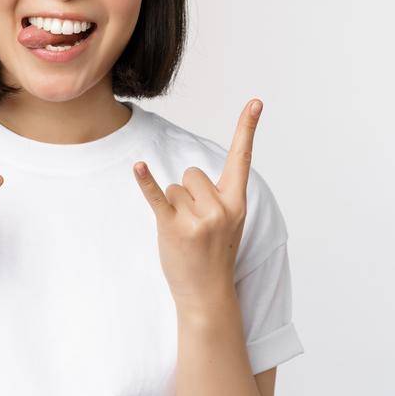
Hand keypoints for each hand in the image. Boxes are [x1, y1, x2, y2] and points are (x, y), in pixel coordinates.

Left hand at [132, 98, 262, 312]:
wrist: (206, 293)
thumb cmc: (213, 254)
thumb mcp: (227, 222)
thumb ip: (216, 196)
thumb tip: (189, 177)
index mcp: (237, 202)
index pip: (242, 158)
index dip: (248, 128)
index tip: (256, 101)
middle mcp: (221, 207)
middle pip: (191, 173)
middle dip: (186, 194)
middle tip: (194, 224)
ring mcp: (199, 218)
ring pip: (173, 187)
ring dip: (172, 206)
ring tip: (183, 232)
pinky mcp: (174, 227)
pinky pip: (157, 196)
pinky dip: (145, 181)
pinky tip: (138, 166)